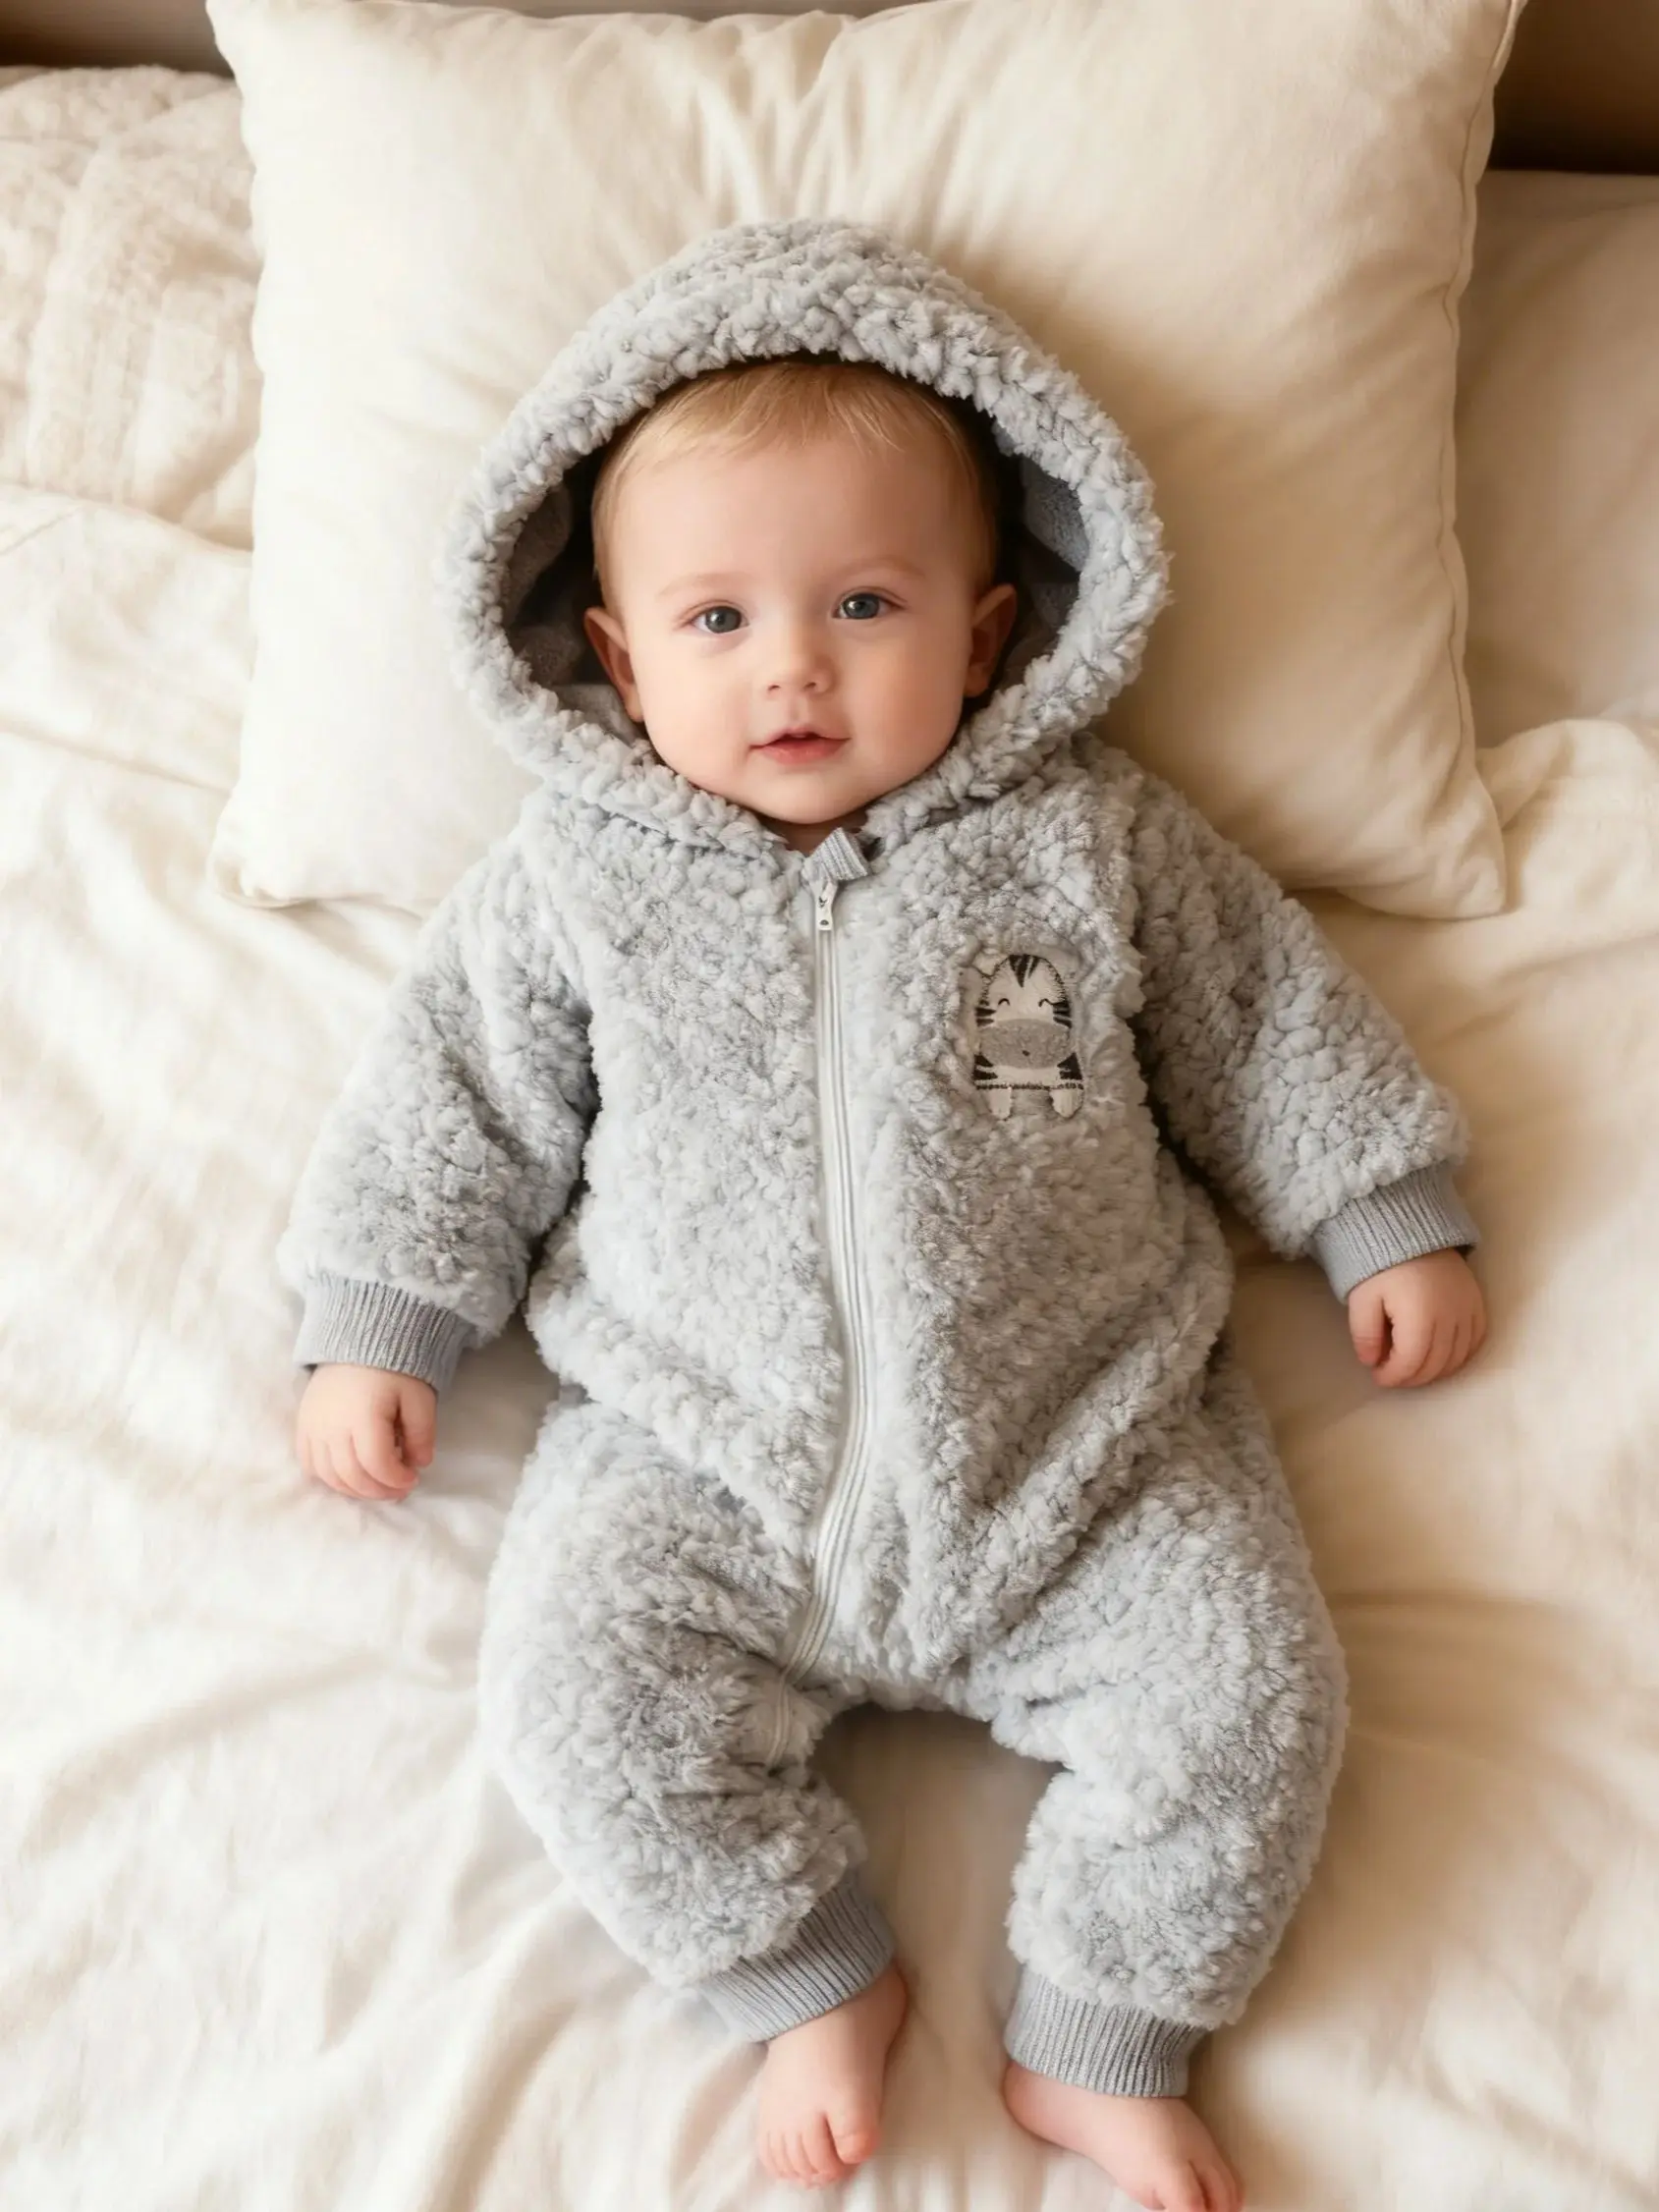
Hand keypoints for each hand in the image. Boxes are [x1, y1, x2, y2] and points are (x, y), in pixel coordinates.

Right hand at [297, 1362, 436, 1500]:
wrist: (359, 1339)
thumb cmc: (394, 1367)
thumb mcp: (419, 1396)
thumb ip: (422, 1432)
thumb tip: (419, 1464)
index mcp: (363, 1416)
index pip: (377, 1464)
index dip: (397, 1480)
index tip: (413, 1478)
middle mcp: (331, 1426)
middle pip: (351, 1476)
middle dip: (379, 1491)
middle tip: (399, 1489)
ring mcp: (312, 1427)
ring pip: (328, 1476)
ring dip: (355, 1489)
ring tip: (377, 1484)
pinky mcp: (302, 1425)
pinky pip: (309, 1464)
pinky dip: (329, 1478)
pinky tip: (350, 1475)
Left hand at [1347, 1249, 1485, 1387]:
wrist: (1409, 1228)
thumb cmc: (1380, 1264)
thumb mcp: (1362, 1299)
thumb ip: (1365, 1334)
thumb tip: (1371, 1362)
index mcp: (1420, 1317)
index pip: (1411, 1363)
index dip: (1393, 1376)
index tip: (1377, 1375)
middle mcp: (1450, 1317)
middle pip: (1435, 1365)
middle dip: (1411, 1377)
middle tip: (1392, 1374)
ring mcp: (1468, 1309)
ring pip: (1458, 1357)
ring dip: (1435, 1370)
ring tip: (1412, 1366)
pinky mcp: (1478, 1301)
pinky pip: (1476, 1339)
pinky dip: (1460, 1355)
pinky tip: (1441, 1355)